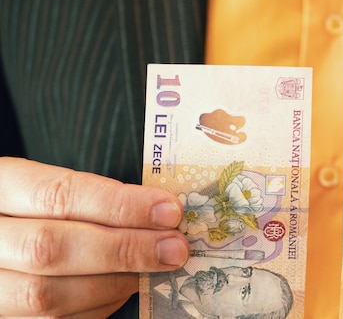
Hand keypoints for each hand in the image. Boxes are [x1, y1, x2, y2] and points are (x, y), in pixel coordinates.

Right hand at [0, 157, 188, 317]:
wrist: (1, 241)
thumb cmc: (30, 209)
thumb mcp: (45, 188)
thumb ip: (91, 198)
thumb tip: (159, 213)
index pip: (59, 194)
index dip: (119, 204)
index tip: (168, 210)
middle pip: (51, 248)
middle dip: (124, 248)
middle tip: (175, 247)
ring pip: (48, 295)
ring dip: (115, 283)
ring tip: (158, 267)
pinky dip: (99, 306)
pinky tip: (126, 287)